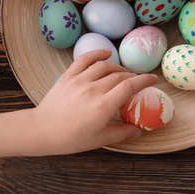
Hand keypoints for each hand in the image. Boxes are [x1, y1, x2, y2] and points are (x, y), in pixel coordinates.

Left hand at [30, 50, 156, 154]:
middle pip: (119, 76)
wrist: (41, 131)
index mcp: (103, 106)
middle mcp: (93, 89)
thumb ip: (122, 133)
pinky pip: (84, 60)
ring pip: (105, 66)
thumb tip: (139, 131)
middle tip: (138, 82)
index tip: (153, 79)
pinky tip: (106, 53)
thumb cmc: (71, 139)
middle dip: (132, 77)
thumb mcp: (99, 140)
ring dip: (118, 68)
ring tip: (123, 73)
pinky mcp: (68, 76)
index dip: (144, 80)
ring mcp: (79, 80)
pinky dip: (97, 54)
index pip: (129, 87)